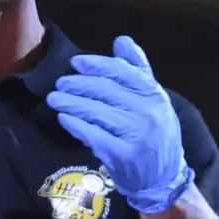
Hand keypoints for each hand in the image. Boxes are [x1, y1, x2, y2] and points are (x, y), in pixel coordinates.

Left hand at [46, 36, 192, 213]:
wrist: (164, 179)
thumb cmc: (155, 134)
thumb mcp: (154, 100)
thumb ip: (138, 70)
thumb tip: (121, 40)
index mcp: (154, 94)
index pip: (122, 72)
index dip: (96, 64)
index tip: (76, 63)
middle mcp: (148, 112)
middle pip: (105, 90)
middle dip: (78, 84)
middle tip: (60, 84)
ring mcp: (137, 134)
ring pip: (96, 112)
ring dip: (71, 103)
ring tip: (54, 99)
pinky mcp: (123, 155)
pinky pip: (93, 135)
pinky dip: (76, 125)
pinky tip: (64, 118)